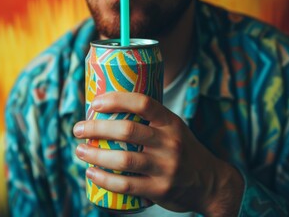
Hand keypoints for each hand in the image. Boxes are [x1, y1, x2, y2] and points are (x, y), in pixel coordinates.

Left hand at [73, 92, 243, 215]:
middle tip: (78, 129)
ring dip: (95, 155)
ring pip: (123, 159)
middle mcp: (170, 142)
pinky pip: (126, 185)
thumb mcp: (174, 129)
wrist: (209, 182)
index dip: (116, 99)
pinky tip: (91, 173)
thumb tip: (110, 113)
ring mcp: (166, 167)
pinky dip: (104, 179)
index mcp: (171, 122)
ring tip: (80, 151)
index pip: (143, 102)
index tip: (94, 103)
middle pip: (127, 130)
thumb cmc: (183, 150)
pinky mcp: (160, 189)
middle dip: (96, 128)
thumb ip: (150, 121)